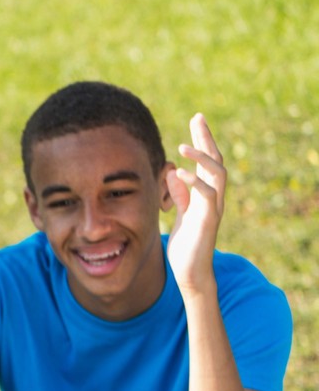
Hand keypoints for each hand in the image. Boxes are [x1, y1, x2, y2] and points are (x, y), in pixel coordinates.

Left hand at [165, 113, 225, 296]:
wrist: (191, 273)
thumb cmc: (186, 245)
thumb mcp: (181, 214)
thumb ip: (179, 195)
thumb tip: (173, 173)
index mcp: (206, 195)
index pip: (208, 161)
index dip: (203, 141)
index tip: (196, 121)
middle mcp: (214, 198)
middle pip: (217, 160)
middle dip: (207, 138)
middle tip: (197, 117)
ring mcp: (213, 208)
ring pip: (217, 174)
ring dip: (201, 157)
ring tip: (182, 145)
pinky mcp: (208, 220)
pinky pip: (206, 195)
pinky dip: (193, 181)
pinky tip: (178, 173)